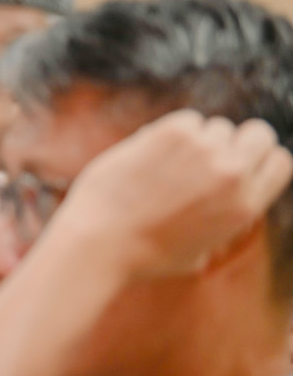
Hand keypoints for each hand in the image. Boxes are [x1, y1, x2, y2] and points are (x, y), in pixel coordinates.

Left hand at [52, 110, 292, 279]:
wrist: (100, 243)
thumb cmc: (142, 256)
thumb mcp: (199, 252)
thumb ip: (222, 225)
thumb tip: (224, 208)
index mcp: (247, 206)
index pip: (281, 161)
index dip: (260, 160)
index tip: (239, 163)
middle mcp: (232, 175)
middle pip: (259, 133)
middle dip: (238, 140)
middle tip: (208, 153)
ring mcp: (204, 151)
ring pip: (217, 126)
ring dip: (197, 140)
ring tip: (166, 165)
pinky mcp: (172, 133)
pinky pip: (187, 119)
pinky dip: (170, 132)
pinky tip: (149, 153)